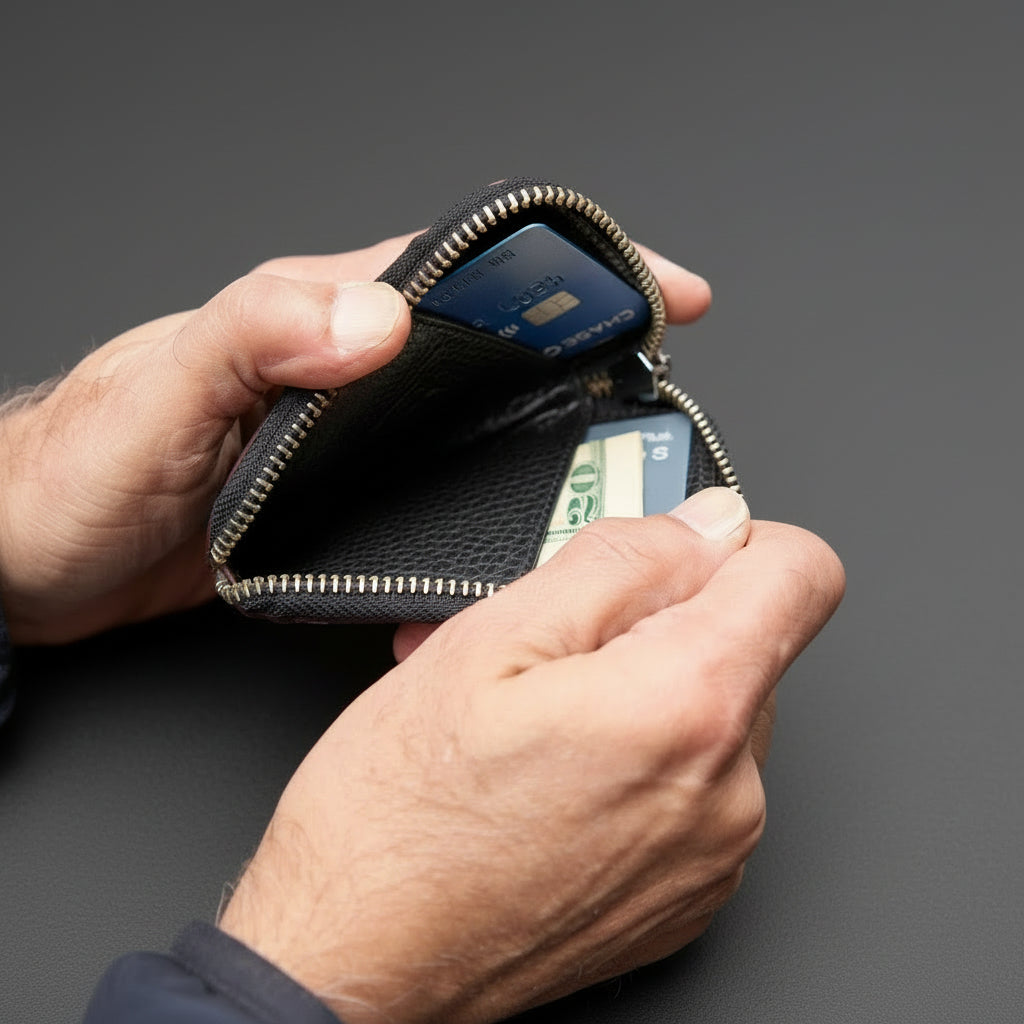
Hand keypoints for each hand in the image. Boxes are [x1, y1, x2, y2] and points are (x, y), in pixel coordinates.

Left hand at [0, 238, 709, 644]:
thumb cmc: (74, 471)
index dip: (568, 272)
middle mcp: (344, 371)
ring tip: (609, 474)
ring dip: (548, 438)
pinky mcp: (338, 501)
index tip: (652, 290)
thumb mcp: (161, 393)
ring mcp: (348, 438)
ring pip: (474, 422)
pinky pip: (435, 491)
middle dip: (586, 357)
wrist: (30, 557)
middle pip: (491, 345)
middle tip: (654, 394)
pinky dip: (487, 506)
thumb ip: (258, 337)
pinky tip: (512, 535)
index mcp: (316, 318)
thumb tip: (377, 318)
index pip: (464, 267)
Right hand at [219, 489, 844, 1023]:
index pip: (801, 574)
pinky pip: (692, 786)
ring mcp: (712, 854)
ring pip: (711, 713)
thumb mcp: (490, 638)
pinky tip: (551, 767)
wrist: (355, 960)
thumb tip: (708, 523)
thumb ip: (622, 561)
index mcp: (686, 707)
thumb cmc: (399, 816)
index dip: (732, 542)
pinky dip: (635, 757)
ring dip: (634, 689)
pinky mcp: (688, 894)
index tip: (669, 554)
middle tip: (549, 646)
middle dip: (654, 623)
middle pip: (745, 644)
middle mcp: (725, 791)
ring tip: (532, 710)